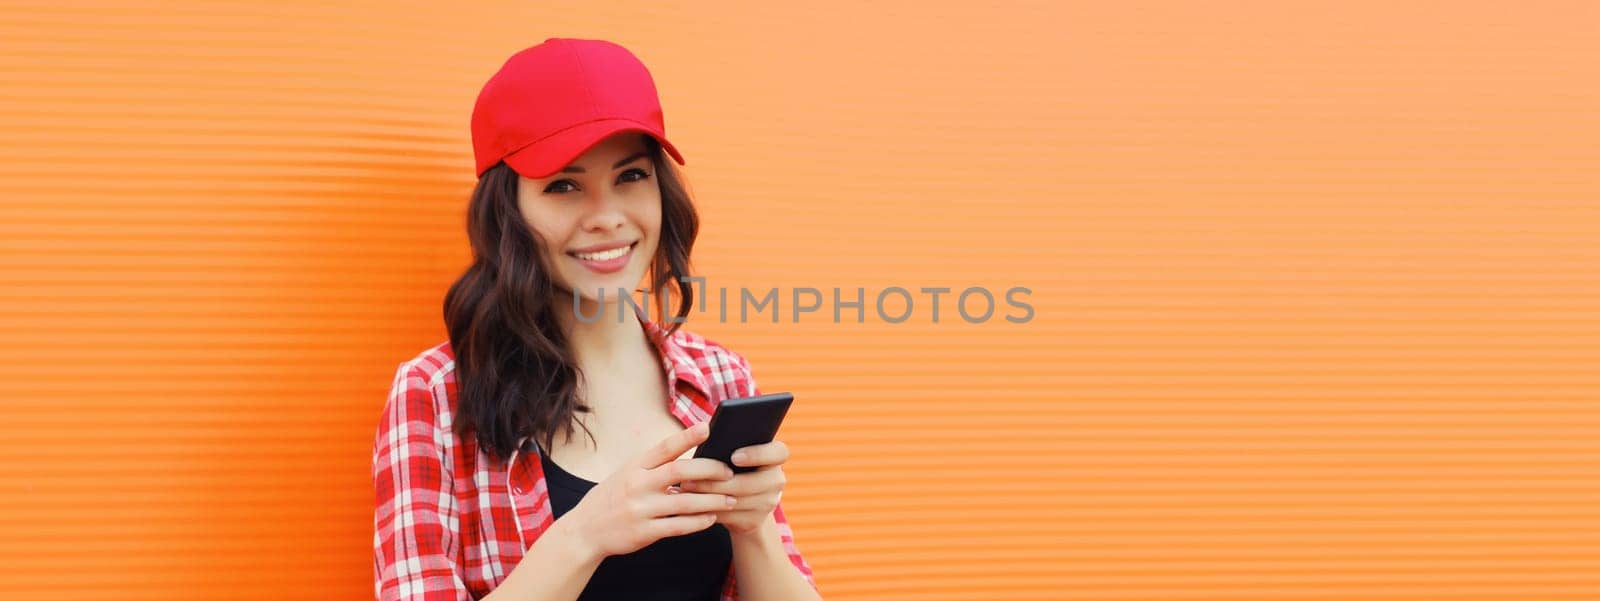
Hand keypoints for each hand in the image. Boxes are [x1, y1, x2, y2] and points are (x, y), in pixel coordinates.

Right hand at [559, 422, 737, 557]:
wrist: (584, 531)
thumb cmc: (611, 499)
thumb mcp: (625, 474)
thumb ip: (653, 466)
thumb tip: (687, 455)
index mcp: (635, 466)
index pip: (664, 447)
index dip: (687, 436)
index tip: (708, 428)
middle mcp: (638, 485)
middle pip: (680, 471)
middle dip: (710, 470)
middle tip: (729, 472)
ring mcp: (641, 509)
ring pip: (685, 502)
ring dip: (712, 500)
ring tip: (731, 499)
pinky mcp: (644, 532)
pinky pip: (678, 526)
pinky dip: (698, 522)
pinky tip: (712, 519)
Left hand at [679, 439, 787, 534]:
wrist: (744, 505)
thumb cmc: (733, 467)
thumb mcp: (735, 454)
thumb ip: (728, 445)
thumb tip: (701, 434)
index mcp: (775, 457)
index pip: (779, 452)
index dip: (758, 455)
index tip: (735, 457)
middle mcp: (776, 480)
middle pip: (750, 483)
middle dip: (716, 482)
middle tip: (689, 478)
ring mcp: (768, 503)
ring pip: (736, 501)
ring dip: (706, 496)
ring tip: (684, 489)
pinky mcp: (755, 521)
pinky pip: (729, 516)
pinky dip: (708, 510)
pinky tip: (690, 505)